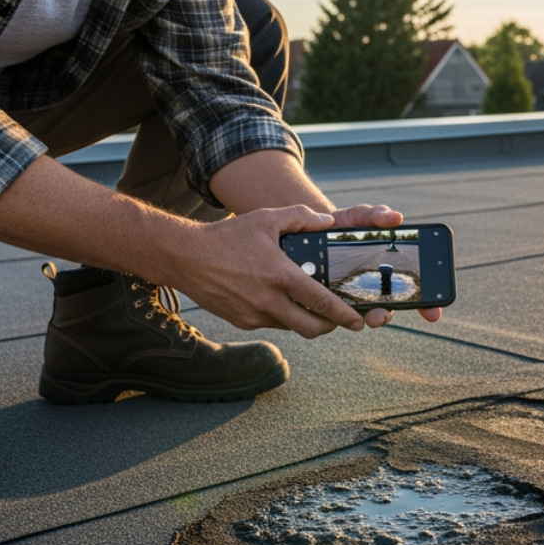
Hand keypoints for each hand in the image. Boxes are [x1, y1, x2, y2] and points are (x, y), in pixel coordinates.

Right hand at [167, 205, 375, 337]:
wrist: (185, 257)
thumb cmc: (227, 235)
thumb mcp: (266, 218)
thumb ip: (301, 217)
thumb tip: (327, 221)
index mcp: (281, 277)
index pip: (322, 303)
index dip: (344, 315)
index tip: (358, 321)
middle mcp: (269, 302)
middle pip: (311, 328)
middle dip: (330, 326)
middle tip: (339, 319)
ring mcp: (254, 315)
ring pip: (291, 327)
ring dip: (305, 320)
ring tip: (313, 307)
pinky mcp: (242, 321)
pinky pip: (271, 324)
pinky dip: (282, 316)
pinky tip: (282, 301)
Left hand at [327, 204, 442, 327]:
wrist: (312, 229)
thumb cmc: (346, 226)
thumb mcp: (361, 217)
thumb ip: (377, 215)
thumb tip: (396, 218)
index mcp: (387, 270)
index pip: (411, 291)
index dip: (426, 305)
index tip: (432, 315)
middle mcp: (372, 287)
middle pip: (386, 308)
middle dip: (385, 315)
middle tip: (382, 315)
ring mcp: (351, 294)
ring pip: (362, 313)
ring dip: (368, 317)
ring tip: (368, 317)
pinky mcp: (329, 298)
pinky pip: (335, 310)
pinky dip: (338, 311)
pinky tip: (335, 308)